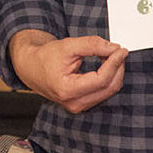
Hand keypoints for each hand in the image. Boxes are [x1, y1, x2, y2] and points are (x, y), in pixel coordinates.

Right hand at [10, 29, 126, 113]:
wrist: (31, 68)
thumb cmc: (45, 58)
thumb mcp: (67, 46)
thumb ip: (91, 45)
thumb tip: (113, 48)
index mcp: (67, 90)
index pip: (101, 79)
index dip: (114, 63)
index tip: (121, 50)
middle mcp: (74, 103)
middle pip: (108, 87)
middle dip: (117, 67)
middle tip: (118, 50)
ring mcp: (78, 106)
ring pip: (108, 91)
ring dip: (114, 73)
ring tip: (110, 55)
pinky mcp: (82, 104)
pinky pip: (103, 93)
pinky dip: (108, 78)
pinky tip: (106, 65)